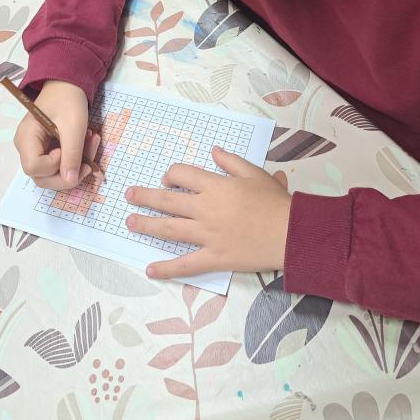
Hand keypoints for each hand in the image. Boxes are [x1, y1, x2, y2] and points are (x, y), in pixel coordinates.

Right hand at [13, 80, 99, 190]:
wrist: (68, 85)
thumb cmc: (67, 100)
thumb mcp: (73, 126)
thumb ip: (72, 155)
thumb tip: (71, 181)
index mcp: (26, 138)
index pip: (33, 168)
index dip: (53, 166)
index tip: (66, 149)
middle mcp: (26, 148)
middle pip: (42, 177)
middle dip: (69, 172)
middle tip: (90, 161)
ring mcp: (35, 150)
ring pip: (53, 174)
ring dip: (76, 165)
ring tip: (91, 143)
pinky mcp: (46, 150)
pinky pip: (59, 165)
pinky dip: (75, 159)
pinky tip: (87, 143)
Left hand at [125, 146, 291, 280]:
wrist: (290, 233)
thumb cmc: (275, 201)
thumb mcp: (254, 173)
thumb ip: (231, 161)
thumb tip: (213, 150)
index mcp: (215, 186)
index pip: (182, 175)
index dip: (171, 175)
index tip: (167, 179)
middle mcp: (205, 209)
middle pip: (167, 201)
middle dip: (145, 197)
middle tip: (128, 195)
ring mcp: (207, 235)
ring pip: (169, 229)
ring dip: (146, 225)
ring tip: (129, 222)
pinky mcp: (214, 258)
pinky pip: (186, 265)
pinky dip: (167, 269)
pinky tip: (150, 269)